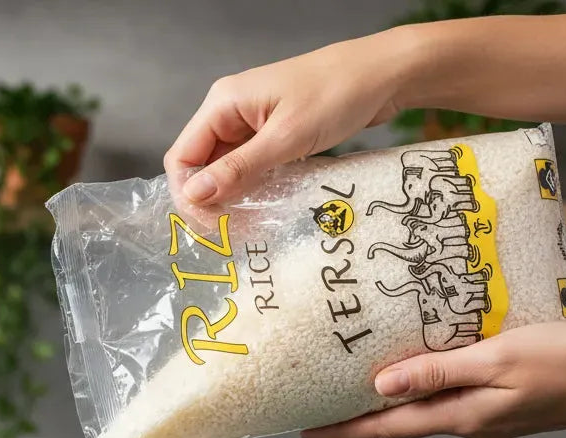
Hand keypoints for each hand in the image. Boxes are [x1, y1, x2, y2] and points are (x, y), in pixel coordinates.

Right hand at [163, 27, 413, 209]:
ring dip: (231, 200)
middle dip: (210, 202)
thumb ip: (238, 169)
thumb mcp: (284, 138)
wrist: (383, 75)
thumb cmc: (336, 95)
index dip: (188, 195)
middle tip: (230, 234)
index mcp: (223, 104)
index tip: (210, 226)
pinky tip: (262, 210)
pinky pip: (249, 168)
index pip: (182, 157)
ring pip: (225, 171)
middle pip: (200, 167)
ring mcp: (250, 124)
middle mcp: (230, 113)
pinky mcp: (271, 135)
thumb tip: (194, 195)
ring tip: (247, 228)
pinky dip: (251, 190)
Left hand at [302, 322, 565, 437]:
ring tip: (352, 394)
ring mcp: (482, 419)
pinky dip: (418, 394)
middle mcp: (464, 424)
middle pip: (397, 424)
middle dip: (355, 422)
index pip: (386, 428)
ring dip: (384, 408)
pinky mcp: (498, 407)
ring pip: (420, 414)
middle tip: (318, 413)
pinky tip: (411, 379)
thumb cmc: (563, 362)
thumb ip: (438, 373)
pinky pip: (445, 402)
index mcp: (459, 416)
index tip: (307, 431)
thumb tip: (382, 387)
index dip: (344, 430)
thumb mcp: (496, 360)